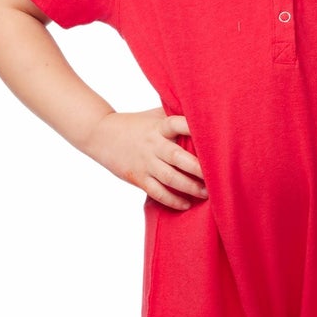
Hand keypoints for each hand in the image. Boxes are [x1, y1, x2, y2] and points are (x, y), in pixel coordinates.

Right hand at [85, 106, 208, 210]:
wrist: (101, 134)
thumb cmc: (136, 124)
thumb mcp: (154, 115)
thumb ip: (175, 115)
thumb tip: (206, 112)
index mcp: (159, 126)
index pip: (177, 124)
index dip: (192, 128)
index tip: (211, 134)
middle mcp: (153, 144)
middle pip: (177, 157)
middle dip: (198, 168)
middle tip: (216, 176)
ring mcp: (145, 162)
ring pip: (170, 178)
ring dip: (189, 187)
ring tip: (206, 193)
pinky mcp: (138, 177)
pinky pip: (157, 192)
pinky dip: (172, 200)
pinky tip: (186, 204)